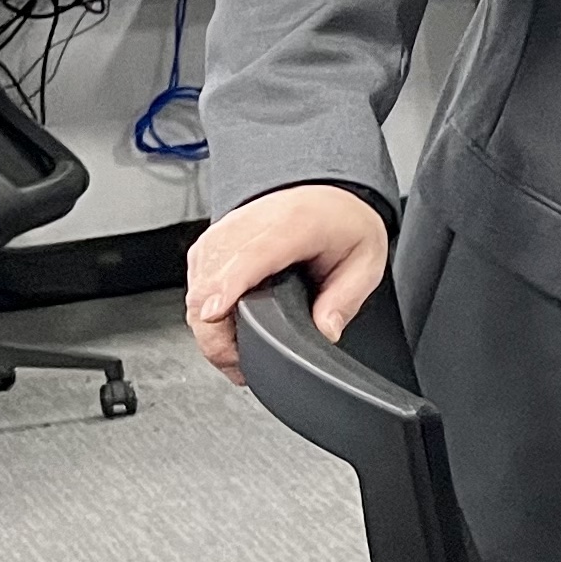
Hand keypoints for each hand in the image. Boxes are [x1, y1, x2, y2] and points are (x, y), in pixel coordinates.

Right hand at [186, 183, 391, 387]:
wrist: (325, 196)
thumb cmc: (343, 225)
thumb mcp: (365, 261)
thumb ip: (345, 300)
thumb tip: (325, 332)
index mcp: (295, 224)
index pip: (252, 254)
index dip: (229, 284)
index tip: (215, 313)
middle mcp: (252, 222)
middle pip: (212, 275)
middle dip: (215, 326)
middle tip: (238, 364)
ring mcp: (226, 230)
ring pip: (197, 281)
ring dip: (206, 322)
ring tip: (234, 354)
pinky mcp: (211, 240)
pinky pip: (195, 277)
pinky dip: (202, 306)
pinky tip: (223, 327)